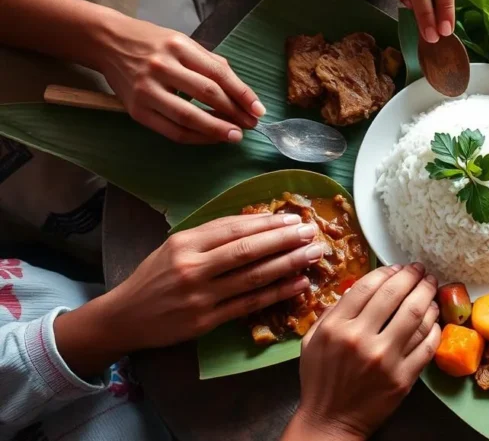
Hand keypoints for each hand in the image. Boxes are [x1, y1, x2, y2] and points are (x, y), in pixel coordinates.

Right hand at [55, 213, 322, 376]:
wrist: (124, 317)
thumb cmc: (154, 277)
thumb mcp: (175, 247)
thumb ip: (210, 235)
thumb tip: (256, 222)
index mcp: (185, 242)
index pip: (234, 228)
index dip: (267, 223)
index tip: (294, 219)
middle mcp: (192, 266)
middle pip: (248, 250)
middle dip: (284, 240)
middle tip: (312, 233)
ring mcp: (200, 295)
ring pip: (253, 276)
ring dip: (288, 264)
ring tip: (313, 255)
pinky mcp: (205, 321)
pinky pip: (248, 304)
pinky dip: (276, 293)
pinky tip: (298, 284)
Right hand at [94, 16, 262, 143]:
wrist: (108, 43)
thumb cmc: (153, 44)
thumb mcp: (183, 43)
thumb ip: (211, 64)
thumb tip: (241, 93)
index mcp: (179, 47)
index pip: (219, 73)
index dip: (242, 94)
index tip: (259, 110)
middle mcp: (162, 67)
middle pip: (207, 94)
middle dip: (234, 113)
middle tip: (251, 125)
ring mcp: (146, 90)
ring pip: (188, 117)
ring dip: (216, 130)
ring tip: (235, 135)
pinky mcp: (136, 110)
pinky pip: (171, 130)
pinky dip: (195, 137)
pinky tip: (211, 137)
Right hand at [283, 264, 439, 440]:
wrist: (330, 421)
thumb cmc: (320, 379)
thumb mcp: (313, 340)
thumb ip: (332, 312)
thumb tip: (359, 287)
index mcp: (337, 328)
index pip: (368, 287)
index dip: (387, 272)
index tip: (398, 268)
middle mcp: (362, 340)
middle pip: (396, 295)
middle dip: (412, 277)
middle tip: (420, 270)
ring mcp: (386, 359)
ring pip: (416, 316)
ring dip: (428, 296)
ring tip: (431, 287)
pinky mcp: (404, 378)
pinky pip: (427, 345)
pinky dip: (434, 326)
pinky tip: (434, 317)